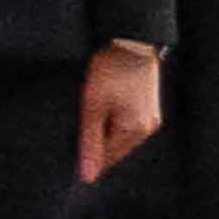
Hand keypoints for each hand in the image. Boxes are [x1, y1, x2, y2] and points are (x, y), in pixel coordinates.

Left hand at [75, 38, 165, 183]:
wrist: (131, 43)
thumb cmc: (110, 71)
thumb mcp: (92, 106)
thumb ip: (89, 141)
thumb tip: (88, 175)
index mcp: (135, 131)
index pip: (107, 159)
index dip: (86, 157)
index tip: (68, 151)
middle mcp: (147, 128)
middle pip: (114, 148)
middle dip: (95, 143)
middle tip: (76, 125)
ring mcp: (150, 117)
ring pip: (119, 136)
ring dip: (103, 131)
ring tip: (90, 111)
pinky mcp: (148, 107)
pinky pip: (126, 124)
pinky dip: (111, 121)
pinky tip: (101, 108)